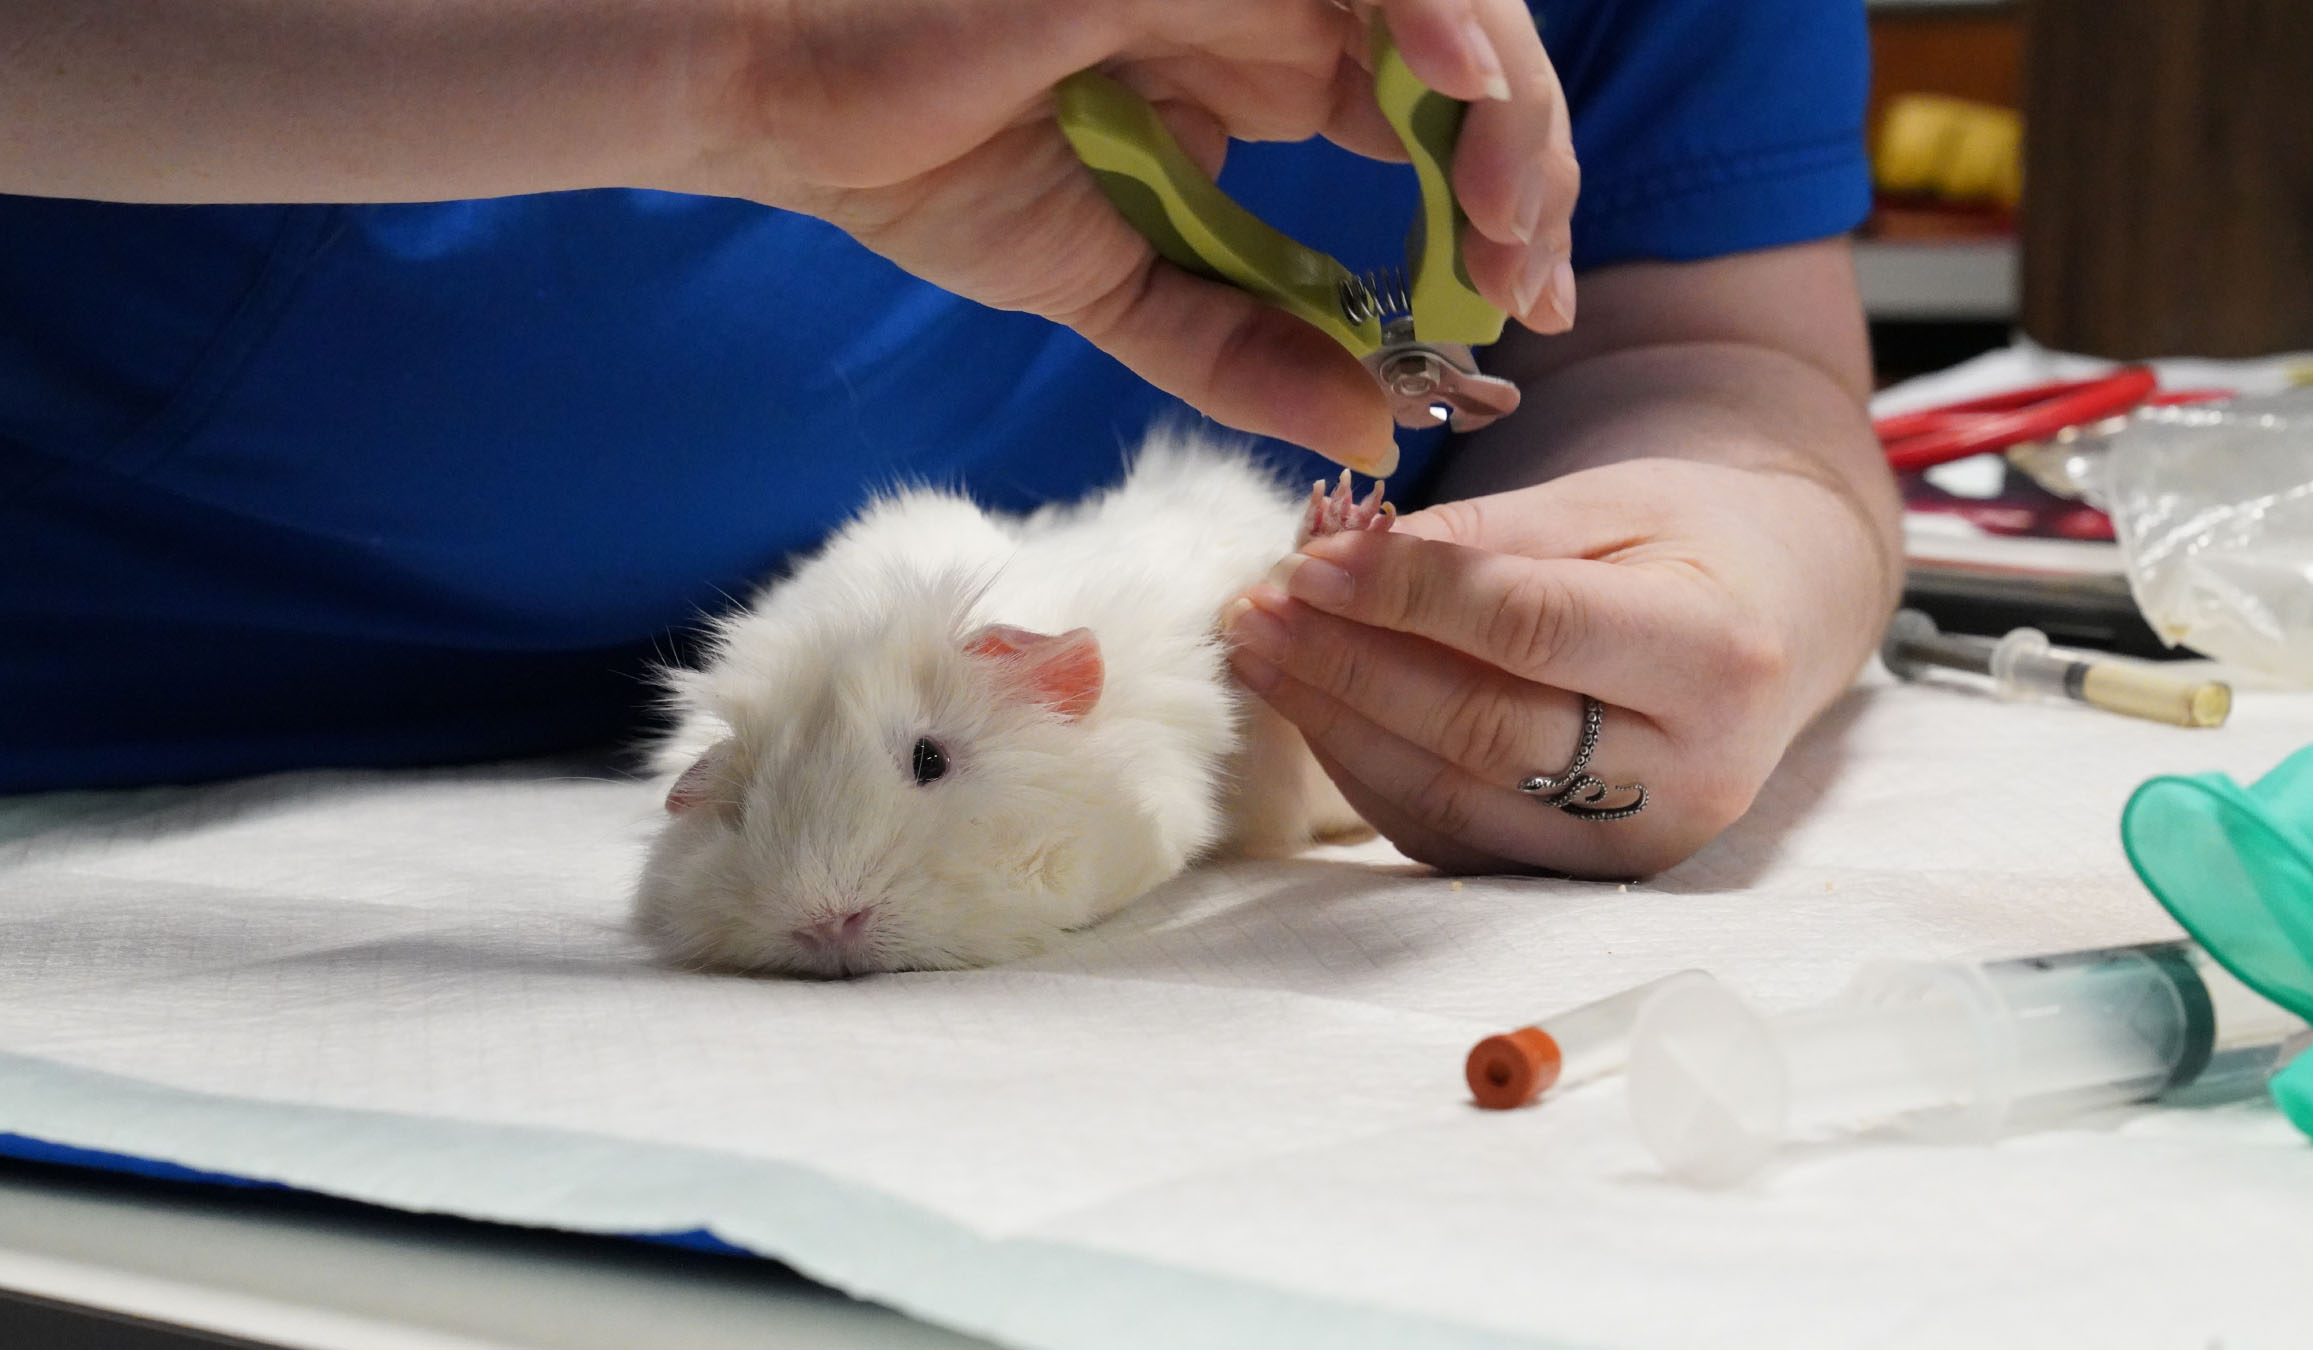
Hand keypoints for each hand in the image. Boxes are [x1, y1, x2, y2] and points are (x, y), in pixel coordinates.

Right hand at [703, 0, 1579, 472]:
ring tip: (1504, 227)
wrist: (786, 94)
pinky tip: (1466, 97)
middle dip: (1526, 180)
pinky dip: (1438, 17)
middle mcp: (1274, 10)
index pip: (1429, 129)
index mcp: (1258, 76)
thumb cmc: (922, 166)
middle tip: (1525, 288)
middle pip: (1468, 71)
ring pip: (1444, 8)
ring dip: (1506, 113)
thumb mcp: (1116, 295)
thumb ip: (1243, 353)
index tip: (1512, 318)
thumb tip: (1371, 432)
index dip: (1495, 217)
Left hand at [1220, 456, 1894, 875]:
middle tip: (1255, 607)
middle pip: (1479, 729)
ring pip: (1448, 796)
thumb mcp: (1609, 503)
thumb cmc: (1692, 543)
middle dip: (1348, 665)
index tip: (1307, 561)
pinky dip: (1364, 768)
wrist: (1778, 622)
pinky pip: (1443, 832)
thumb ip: (1480, 538)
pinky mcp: (1580, 876)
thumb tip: (1337, 560)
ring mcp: (1636, 845)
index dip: (1404, 597)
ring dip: (1334, 721)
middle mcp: (1689, 773)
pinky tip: (1312, 705)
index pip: (1528, 630)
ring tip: (1259, 651)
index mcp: (1717, 656)